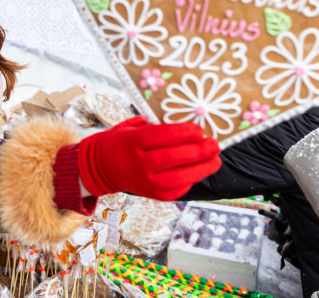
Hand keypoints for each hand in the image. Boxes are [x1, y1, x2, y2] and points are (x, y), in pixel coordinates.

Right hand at [77, 116, 220, 200]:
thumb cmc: (122, 142)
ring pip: (181, 177)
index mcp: (133, 142)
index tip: (200, 130)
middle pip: (175, 157)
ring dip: (203, 168)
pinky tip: (201, 170)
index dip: (185, 133)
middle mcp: (140, 164)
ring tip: (215, 160)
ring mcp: (148, 182)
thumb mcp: (132, 127)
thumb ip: (154, 124)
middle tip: (214, 144)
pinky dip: (193, 179)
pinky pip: (180, 188)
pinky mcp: (156, 196)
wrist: (102, 168)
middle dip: (199, 150)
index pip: (163, 136)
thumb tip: (184, 122)